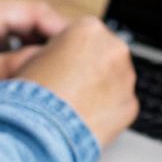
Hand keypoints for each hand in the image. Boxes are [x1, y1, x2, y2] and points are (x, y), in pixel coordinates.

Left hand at [0, 0, 67, 111]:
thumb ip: (13, 68)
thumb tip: (51, 66)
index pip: (37, 12)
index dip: (64, 31)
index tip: (83, 52)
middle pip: (30, 24)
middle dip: (54, 45)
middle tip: (75, 68)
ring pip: (17, 39)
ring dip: (34, 56)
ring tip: (53, 79)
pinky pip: (1, 51)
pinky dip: (16, 64)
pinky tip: (23, 85)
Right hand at [14, 17, 137, 150]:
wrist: (40, 132)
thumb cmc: (31, 96)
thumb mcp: (32, 58)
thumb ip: (57, 50)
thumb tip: (63, 57)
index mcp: (89, 29)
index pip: (86, 33)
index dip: (73, 51)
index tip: (65, 63)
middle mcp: (114, 49)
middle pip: (106, 54)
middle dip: (93, 68)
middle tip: (70, 86)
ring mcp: (126, 78)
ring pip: (116, 79)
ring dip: (101, 89)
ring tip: (74, 105)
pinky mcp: (130, 105)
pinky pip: (120, 104)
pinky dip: (107, 110)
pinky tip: (85, 117)